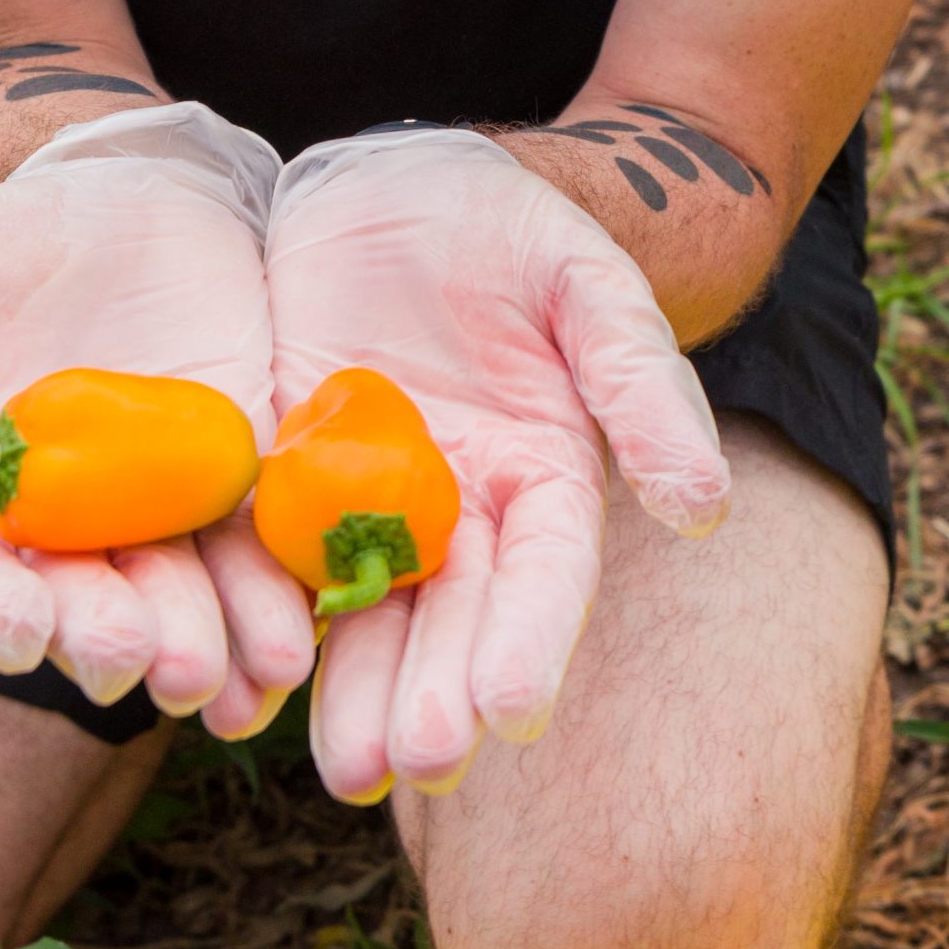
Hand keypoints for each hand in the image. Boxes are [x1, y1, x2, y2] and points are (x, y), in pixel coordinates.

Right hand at [0, 102, 315, 722]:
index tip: (16, 630)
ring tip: (230, 678)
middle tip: (136, 658)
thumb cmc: (10, 246)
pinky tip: (292, 649)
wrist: (139, 196)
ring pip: (181, 608)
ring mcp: (164, 523)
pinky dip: (275, 614)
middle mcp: (70, 538)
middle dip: (109, 641)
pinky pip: (261, 568)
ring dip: (204, 650)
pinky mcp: (249, 494)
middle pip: (83, 614)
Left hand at [264, 126, 729, 802]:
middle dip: (434, 693)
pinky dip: (257, 621)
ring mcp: (360, 503)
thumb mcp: (584, 282)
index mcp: (538, 476)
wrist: (390, 182)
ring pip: (359, 614)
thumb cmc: (506, 226)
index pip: (544, 574)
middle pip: (449, 619)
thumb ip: (638, 384)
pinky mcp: (277, 479)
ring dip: (353, 692)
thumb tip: (705, 507)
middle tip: (412, 762)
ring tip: (344, 766)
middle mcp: (455, 513)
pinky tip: (242, 680)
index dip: (530, 639)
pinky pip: (264, 559)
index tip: (511, 709)